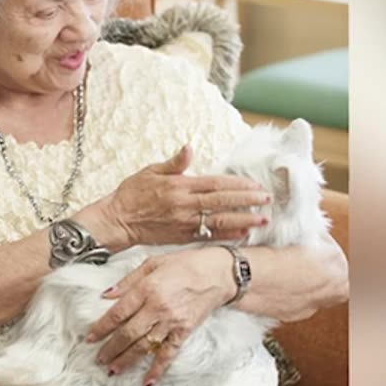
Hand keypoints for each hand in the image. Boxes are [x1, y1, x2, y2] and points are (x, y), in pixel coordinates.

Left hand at [84, 249, 234, 385]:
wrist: (218, 274)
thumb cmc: (185, 264)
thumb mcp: (153, 262)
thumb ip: (128, 280)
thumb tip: (106, 295)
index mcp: (147, 289)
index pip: (118, 313)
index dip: (102, 327)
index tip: (90, 338)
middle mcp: (157, 307)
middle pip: (128, 333)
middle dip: (111, 348)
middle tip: (98, 360)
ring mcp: (172, 322)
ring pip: (144, 345)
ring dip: (127, 360)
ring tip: (113, 370)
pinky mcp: (185, 331)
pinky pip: (169, 353)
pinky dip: (158, 369)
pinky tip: (147, 381)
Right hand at [89, 146, 271, 249]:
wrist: (117, 221)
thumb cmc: (132, 193)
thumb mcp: (151, 171)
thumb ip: (174, 162)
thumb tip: (189, 147)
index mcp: (179, 186)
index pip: (216, 185)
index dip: (238, 186)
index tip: (256, 185)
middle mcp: (184, 205)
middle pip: (222, 202)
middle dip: (248, 201)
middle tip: (268, 200)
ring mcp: (184, 223)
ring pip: (219, 221)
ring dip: (243, 220)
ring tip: (263, 219)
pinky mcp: (181, 237)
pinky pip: (208, 236)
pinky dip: (227, 235)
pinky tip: (243, 234)